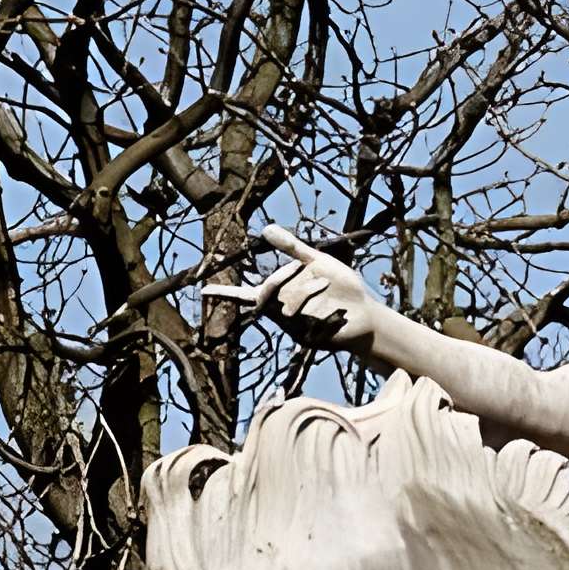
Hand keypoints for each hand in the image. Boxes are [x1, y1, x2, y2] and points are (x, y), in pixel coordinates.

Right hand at [205, 224, 378, 351]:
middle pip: (266, 294)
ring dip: (307, 289)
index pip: (246, 294)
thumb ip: (292, 248)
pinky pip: (306, 319)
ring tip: (326, 281)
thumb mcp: (316, 262)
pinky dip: (320, 304)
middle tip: (299, 267)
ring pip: (287, 305)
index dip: (225, 292)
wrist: (366, 312)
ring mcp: (294, 328)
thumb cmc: (340, 288)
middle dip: (281, 278)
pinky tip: (336, 304)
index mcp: (280, 294)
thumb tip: (265, 229)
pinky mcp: (309, 340)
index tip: (203, 289)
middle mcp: (282, 312)